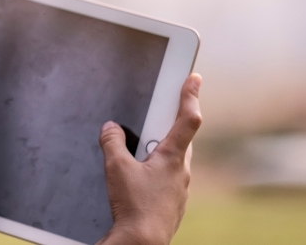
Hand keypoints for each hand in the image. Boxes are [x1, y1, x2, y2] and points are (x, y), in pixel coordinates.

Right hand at [96, 73, 201, 244]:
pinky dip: (155, 172)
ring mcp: (179, 189)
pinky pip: (166, 179)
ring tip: (137, 154)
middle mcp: (182, 172)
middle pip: (181, 138)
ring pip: (174, 160)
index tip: (194, 78)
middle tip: (155, 115)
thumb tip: (111, 128)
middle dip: (169, 125)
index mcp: (173, 157)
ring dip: (160, 151)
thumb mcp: (116, 168)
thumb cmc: (134, 207)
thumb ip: (113, 142)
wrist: (142, 243)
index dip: (190, 95)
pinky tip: (138, 180)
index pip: (188, 119)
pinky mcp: (172, 203)